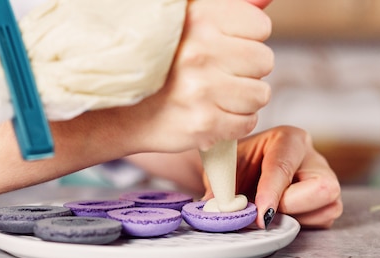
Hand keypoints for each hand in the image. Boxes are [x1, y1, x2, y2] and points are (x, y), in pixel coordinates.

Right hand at [121, 0, 273, 153]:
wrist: (116, 112)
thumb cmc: (155, 65)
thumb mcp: (185, 22)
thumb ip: (230, 10)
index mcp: (198, 18)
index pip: (260, 27)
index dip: (245, 40)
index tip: (222, 49)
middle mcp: (200, 51)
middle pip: (263, 61)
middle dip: (245, 71)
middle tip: (217, 75)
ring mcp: (202, 90)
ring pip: (260, 94)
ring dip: (243, 99)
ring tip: (215, 96)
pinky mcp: (203, 124)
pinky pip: (247, 122)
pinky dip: (235, 122)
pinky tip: (212, 114)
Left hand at [202, 126, 342, 227]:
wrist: (241, 172)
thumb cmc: (236, 166)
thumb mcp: (224, 171)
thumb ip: (222, 189)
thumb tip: (220, 213)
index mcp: (288, 139)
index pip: (284, 167)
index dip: (271, 193)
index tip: (260, 214)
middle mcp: (313, 158)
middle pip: (323, 188)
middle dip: (291, 206)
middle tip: (264, 212)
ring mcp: (325, 180)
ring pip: (327, 208)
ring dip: (295, 218)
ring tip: (268, 212)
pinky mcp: (327, 202)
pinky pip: (323, 220)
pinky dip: (300, 224)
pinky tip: (281, 216)